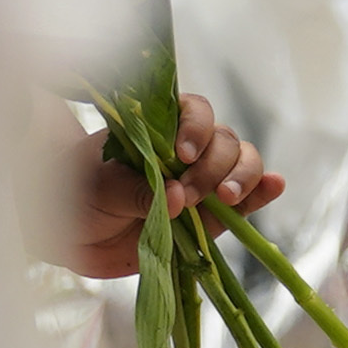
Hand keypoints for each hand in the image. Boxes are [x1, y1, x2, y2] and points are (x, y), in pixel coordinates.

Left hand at [67, 88, 282, 278]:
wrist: (72, 237)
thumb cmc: (77, 196)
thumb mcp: (97, 189)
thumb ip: (136, 192)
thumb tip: (177, 199)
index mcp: (158, 128)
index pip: (194, 111)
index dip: (196, 129)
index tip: (181, 156)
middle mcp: (186, 149)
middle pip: (223, 141)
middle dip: (212, 167)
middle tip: (188, 195)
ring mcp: (202, 182)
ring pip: (241, 165)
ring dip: (242, 178)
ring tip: (227, 199)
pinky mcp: (210, 216)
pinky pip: (245, 202)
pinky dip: (262, 193)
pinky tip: (274, 186)